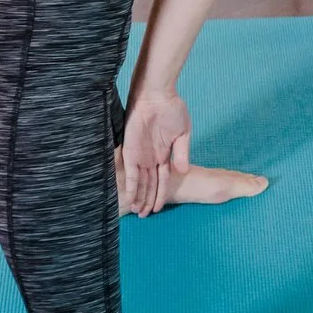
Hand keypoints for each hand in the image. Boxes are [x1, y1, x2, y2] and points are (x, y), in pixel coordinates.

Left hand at [119, 87, 192, 216]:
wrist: (158, 96)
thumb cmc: (172, 110)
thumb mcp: (183, 133)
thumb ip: (182, 153)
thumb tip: (183, 171)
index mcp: (165, 155)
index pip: (162, 180)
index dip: (161, 194)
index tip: (159, 208)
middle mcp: (151, 158)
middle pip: (149, 185)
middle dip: (148, 200)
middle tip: (145, 216)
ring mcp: (140, 156)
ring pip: (139, 182)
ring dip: (139, 197)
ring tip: (139, 212)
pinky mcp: (130, 151)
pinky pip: (130, 172)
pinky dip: (131, 185)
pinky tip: (132, 197)